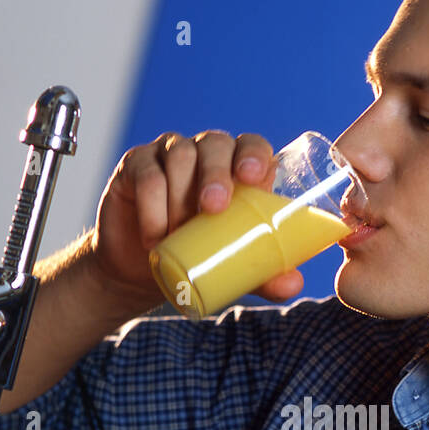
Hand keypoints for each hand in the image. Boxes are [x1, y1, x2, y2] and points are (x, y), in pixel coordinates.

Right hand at [92, 130, 302, 302]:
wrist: (142, 271)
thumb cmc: (198, 258)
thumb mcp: (234, 267)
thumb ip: (265, 275)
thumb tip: (293, 284)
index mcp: (236, 167)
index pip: (250, 145)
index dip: (253, 153)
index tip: (252, 177)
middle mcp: (204, 153)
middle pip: (214, 145)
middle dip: (217, 173)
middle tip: (214, 208)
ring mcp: (168, 155)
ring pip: (179, 156)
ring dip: (181, 195)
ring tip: (179, 233)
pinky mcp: (135, 165)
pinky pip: (146, 174)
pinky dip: (152, 206)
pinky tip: (156, 235)